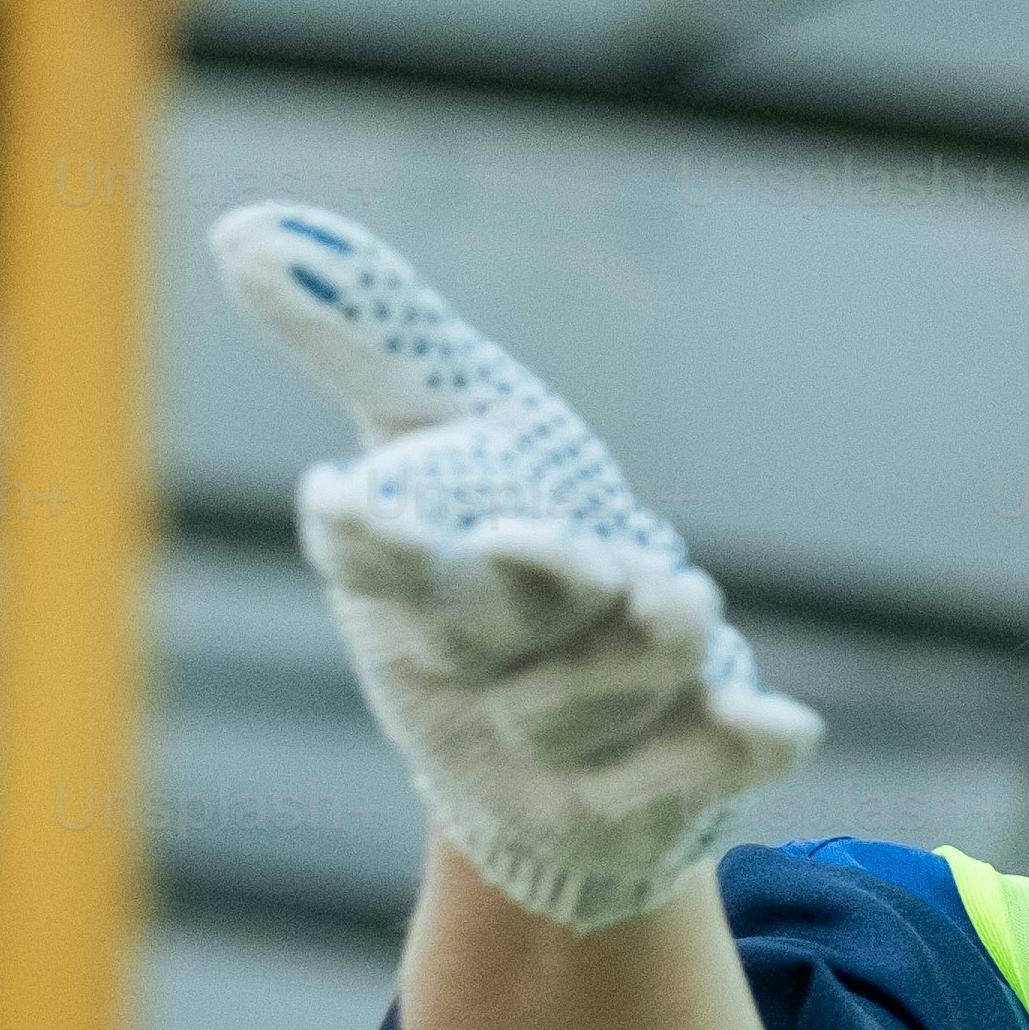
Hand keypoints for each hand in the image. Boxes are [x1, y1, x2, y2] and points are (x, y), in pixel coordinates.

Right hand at [212, 205, 821, 931]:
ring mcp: (551, 752)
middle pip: (483, 633)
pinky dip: (731, 752)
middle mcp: (468, 676)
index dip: (361, 534)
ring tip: (686, 604)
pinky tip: (786, 728)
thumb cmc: (490, 563)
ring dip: (640, 656)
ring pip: (590, 703)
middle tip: (579, 551)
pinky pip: (691, 780)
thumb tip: (241, 227)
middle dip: (529, 589)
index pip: (373, 559)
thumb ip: (367, 334)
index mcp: (407, 584)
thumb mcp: (442, 432)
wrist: (552, 770)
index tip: (338, 496)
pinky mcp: (643, 802)